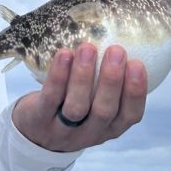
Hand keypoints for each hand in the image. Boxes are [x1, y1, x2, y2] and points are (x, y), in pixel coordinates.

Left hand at [11, 43, 146, 152]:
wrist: (33, 134)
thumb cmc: (73, 106)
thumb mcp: (95, 103)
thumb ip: (108, 82)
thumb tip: (122, 37)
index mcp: (111, 127)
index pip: (130, 115)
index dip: (136, 92)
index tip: (137, 64)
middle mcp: (90, 133)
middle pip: (104, 111)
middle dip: (112, 80)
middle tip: (116, 51)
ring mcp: (63, 130)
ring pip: (77, 107)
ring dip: (83, 77)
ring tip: (88, 48)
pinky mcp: (40, 121)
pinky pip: (51, 98)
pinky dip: (59, 76)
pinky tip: (64, 55)